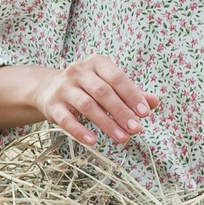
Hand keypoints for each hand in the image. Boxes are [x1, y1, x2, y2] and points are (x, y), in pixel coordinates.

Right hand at [31, 56, 158, 147]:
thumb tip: (154, 102)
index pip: (117, 78)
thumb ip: (131, 93)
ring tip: (122, 138)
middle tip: (136, 129)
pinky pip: (66, 119)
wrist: (49, 89)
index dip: (132, 96)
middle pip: (102, 92)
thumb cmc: (88, 88)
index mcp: (96, 63)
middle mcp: (78, 71)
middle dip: (121, 112)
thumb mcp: (109, 86)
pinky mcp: (52, 104)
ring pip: (87, 105)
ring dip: (106, 123)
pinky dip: (80, 131)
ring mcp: (63, 87)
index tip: (145, 113)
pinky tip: (92, 141)